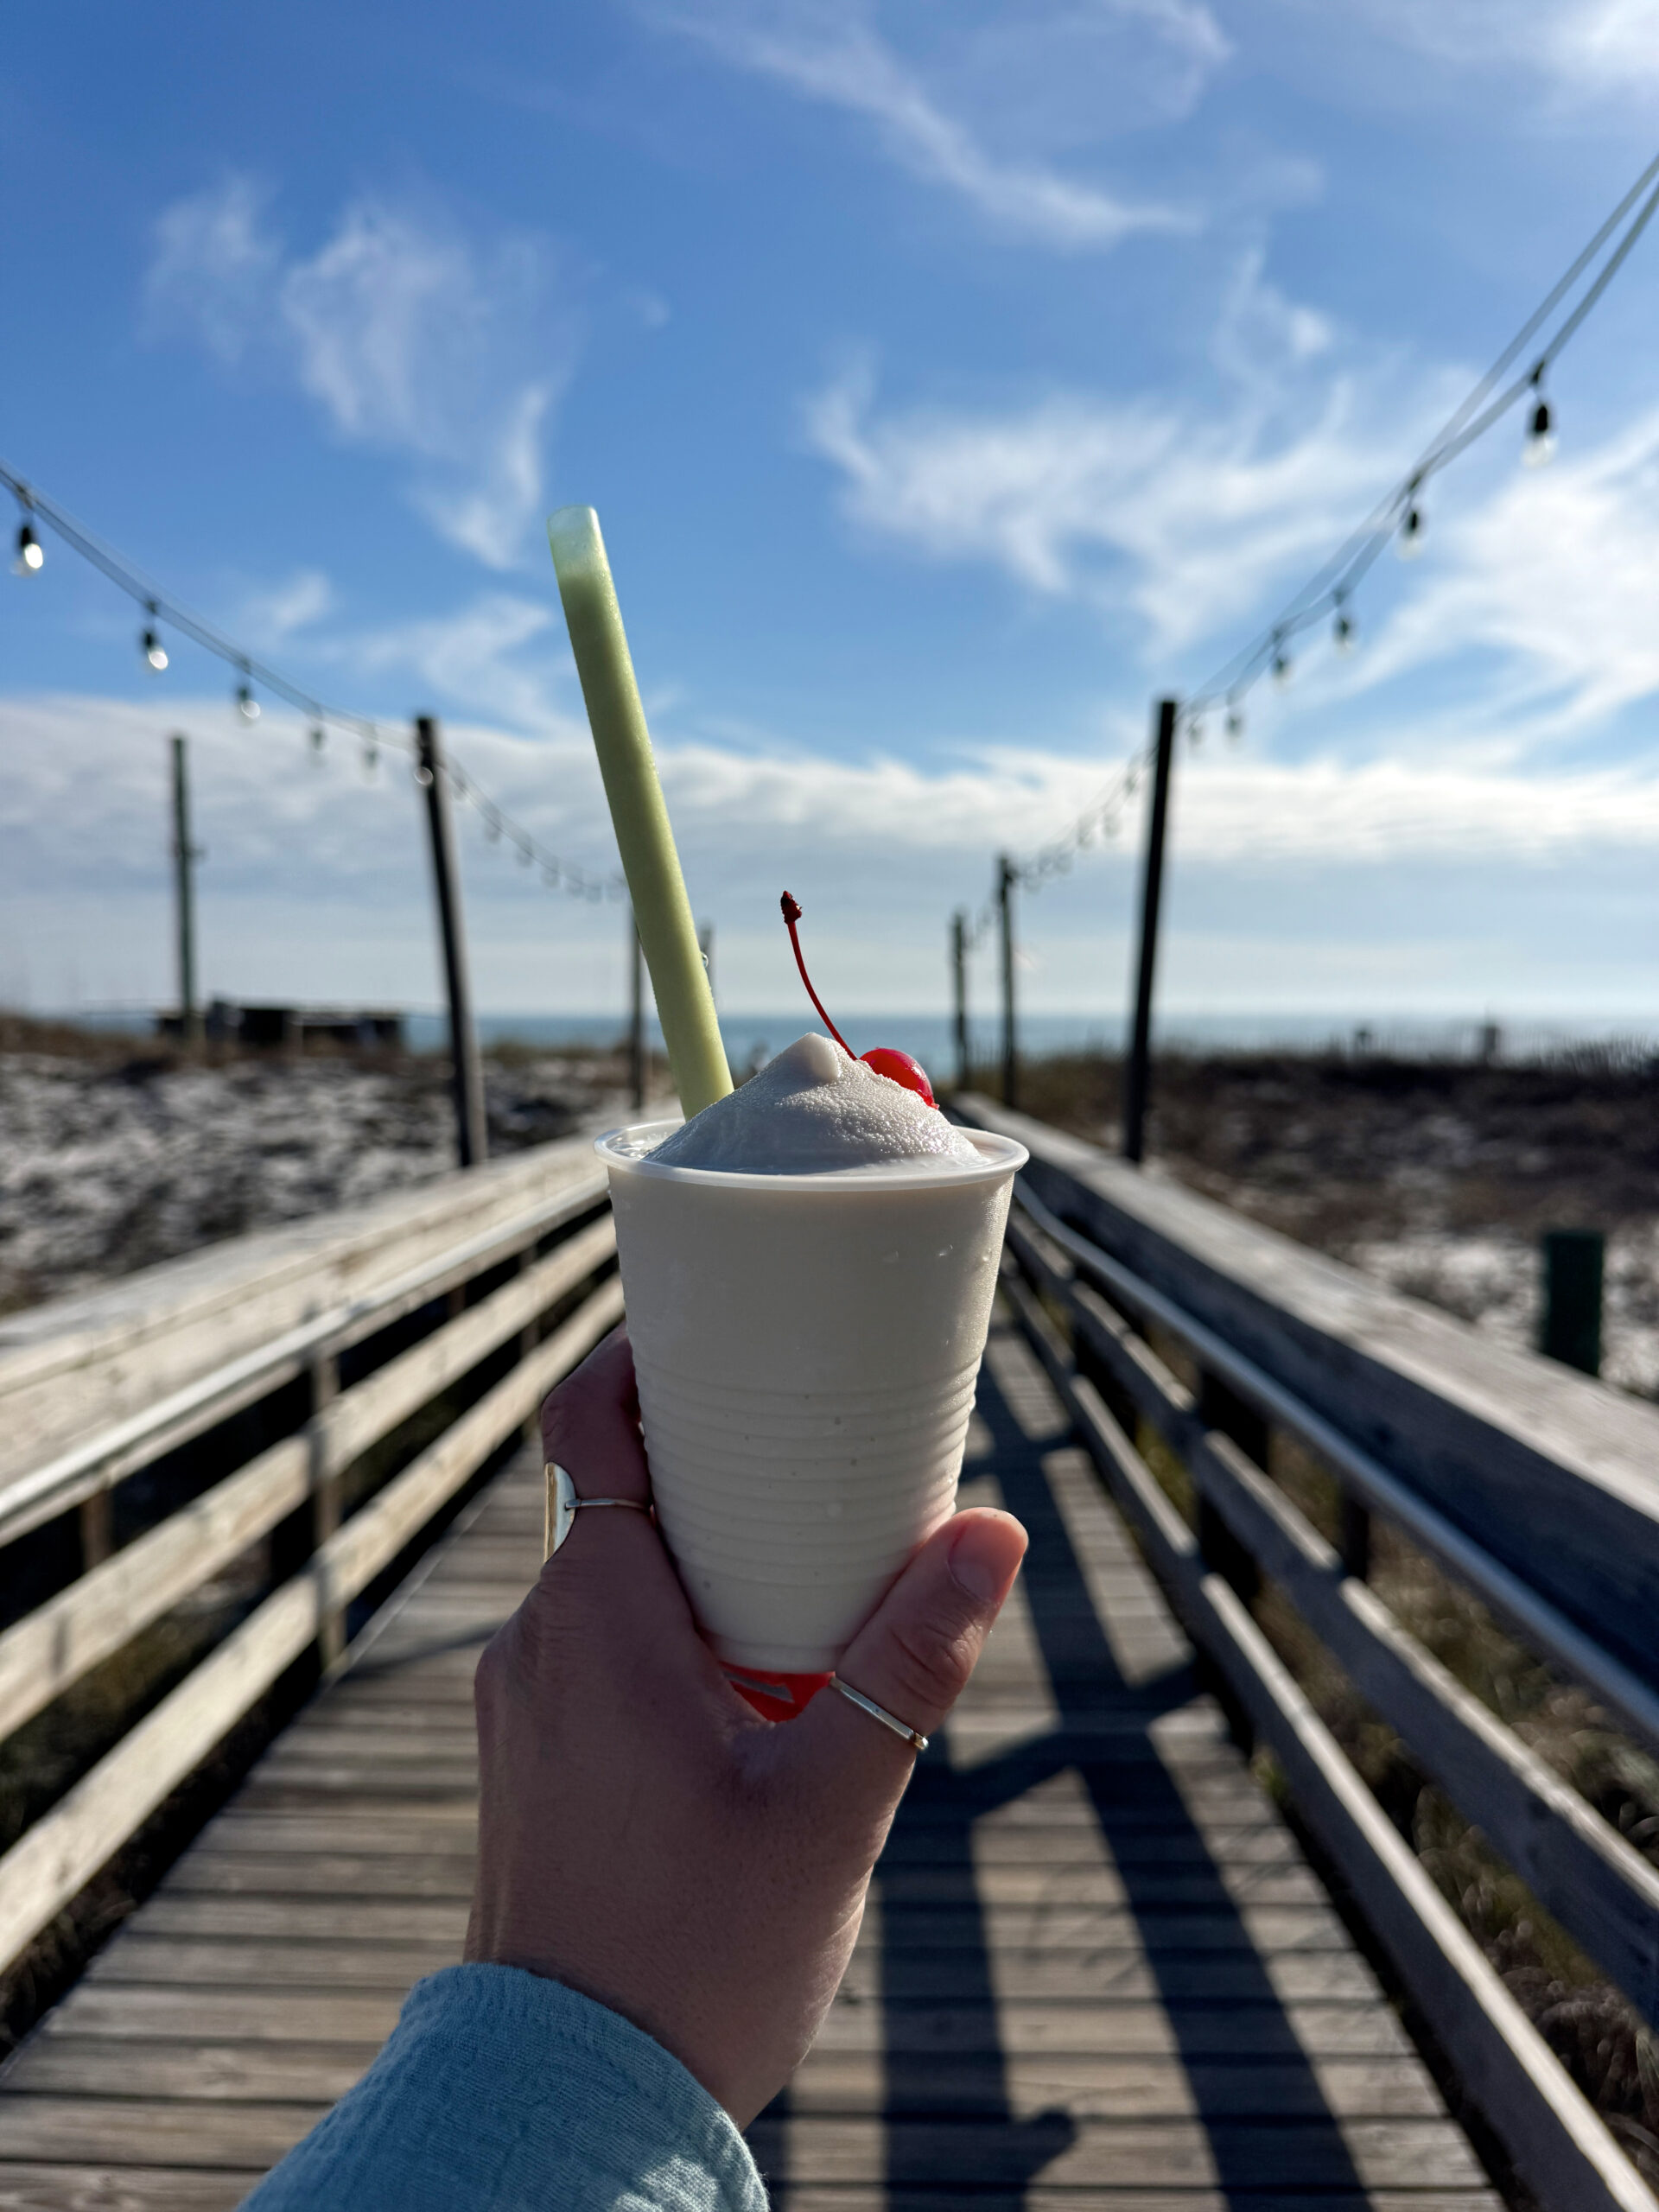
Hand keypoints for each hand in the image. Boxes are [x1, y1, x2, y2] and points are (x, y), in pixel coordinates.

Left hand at [465, 1328, 1026, 2127]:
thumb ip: (908, 1661)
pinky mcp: (531, 1759)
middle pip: (611, 1486)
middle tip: (812, 1443)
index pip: (586, 1418)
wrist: (571, 2101)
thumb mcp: (832, 1802)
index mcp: (595, 1615)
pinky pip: (595, 1644)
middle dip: (709, 1455)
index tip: (723, 1326)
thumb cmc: (696, 1955)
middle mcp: (537, 1639)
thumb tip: (993, 1530)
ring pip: (606, 1572)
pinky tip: (752, 1679)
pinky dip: (667, 1622)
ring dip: (694, 1549)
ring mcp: (523, 1702)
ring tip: (805, 1567)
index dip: (643, 1351)